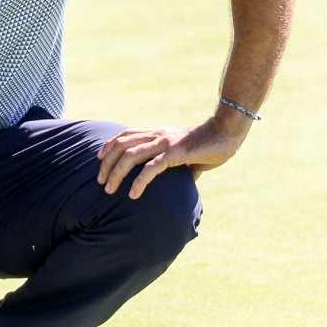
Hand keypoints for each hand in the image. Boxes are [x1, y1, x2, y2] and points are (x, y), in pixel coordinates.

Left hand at [96, 112, 251, 198]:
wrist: (227, 131)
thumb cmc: (209, 144)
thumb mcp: (187, 156)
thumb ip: (178, 167)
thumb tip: (179, 184)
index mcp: (158, 134)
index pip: (125, 135)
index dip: (109, 146)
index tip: (99, 160)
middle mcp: (157, 136)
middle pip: (121, 146)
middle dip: (107, 164)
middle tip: (101, 182)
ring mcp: (165, 143)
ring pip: (130, 156)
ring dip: (116, 173)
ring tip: (109, 190)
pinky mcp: (175, 153)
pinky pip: (151, 167)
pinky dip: (139, 181)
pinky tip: (133, 194)